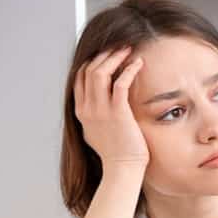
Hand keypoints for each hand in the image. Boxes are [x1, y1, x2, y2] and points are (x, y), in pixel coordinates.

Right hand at [73, 46, 148, 169]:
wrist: (122, 169)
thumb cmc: (114, 153)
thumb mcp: (94, 132)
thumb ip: (92, 116)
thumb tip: (94, 107)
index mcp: (81, 112)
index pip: (79, 77)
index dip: (91, 62)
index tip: (105, 55)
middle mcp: (88, 108)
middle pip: (89, 70)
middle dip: (104, 55)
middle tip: (118, 48)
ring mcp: (101, 110)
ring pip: (101, 72)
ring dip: (115, 57)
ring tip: (127, 50)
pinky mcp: (118, 113)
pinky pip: (120, 84)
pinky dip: (128, 70)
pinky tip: (138, 64)